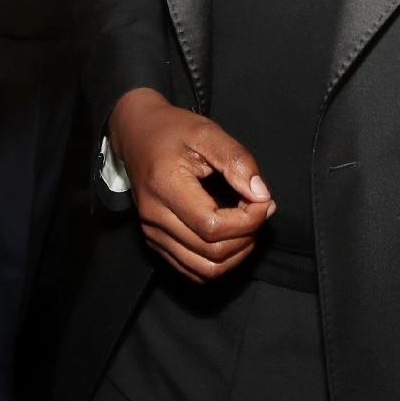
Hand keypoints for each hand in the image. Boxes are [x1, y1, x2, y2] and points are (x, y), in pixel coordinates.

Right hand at [108, 87, 273, 282]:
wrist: (136, 134)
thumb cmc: (172, 130)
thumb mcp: (208, 132)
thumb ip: (237, 161)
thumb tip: (261, 195)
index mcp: (165, 186)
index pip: (213, 226)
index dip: (248, 220)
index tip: (263, 200)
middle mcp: (154, 216)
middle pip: (212, 252)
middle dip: (248, 235)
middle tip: (259, 208)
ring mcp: (152, 233)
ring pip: (205, 269)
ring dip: (237, 253)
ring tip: (247, 224)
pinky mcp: (155, 242)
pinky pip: (193, 270)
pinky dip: (219, 261)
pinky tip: (230, 236)